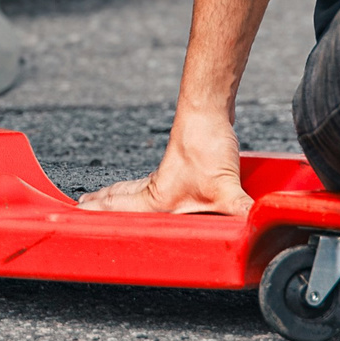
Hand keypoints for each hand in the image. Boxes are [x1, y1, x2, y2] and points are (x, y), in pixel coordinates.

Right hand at [78, 111, 252, 215]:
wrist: (207, 112)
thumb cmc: (206, 147)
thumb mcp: (228, 190)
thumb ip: (244, 212)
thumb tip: (263, 227)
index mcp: (156, 201)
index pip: (119, 212)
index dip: (99, 217)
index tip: (76, 219)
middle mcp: (154, 192)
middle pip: (118, 202)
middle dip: (99, 208)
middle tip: (78, 211)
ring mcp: (163, 179)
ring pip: (128, 191)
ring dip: (112, 197)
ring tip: (96, 201)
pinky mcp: (175, 169)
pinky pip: (142, 185)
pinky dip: (129, 189)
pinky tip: (139, 190)